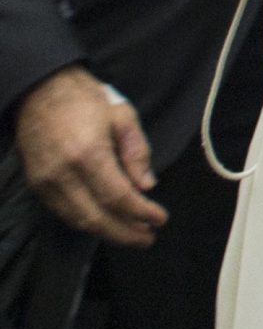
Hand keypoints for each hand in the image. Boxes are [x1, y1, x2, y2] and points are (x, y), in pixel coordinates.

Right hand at [15, 66, 163, 247]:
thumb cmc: (87, 100)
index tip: (160, 219)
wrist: (40, 91)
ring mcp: (45, 182)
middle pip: (95, 217)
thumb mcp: (123, 116)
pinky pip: (63, 212)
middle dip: (125, 233)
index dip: (141, 213)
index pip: (118, 197)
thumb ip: (137, 152)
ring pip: (77, 220)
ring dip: (107, 232)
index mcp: (88, 153)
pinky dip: (87, 222)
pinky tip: (107, 223)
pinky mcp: (36, 185)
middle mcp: (63, 173)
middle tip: (148, 238)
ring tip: (133, 235)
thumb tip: (147, 186)